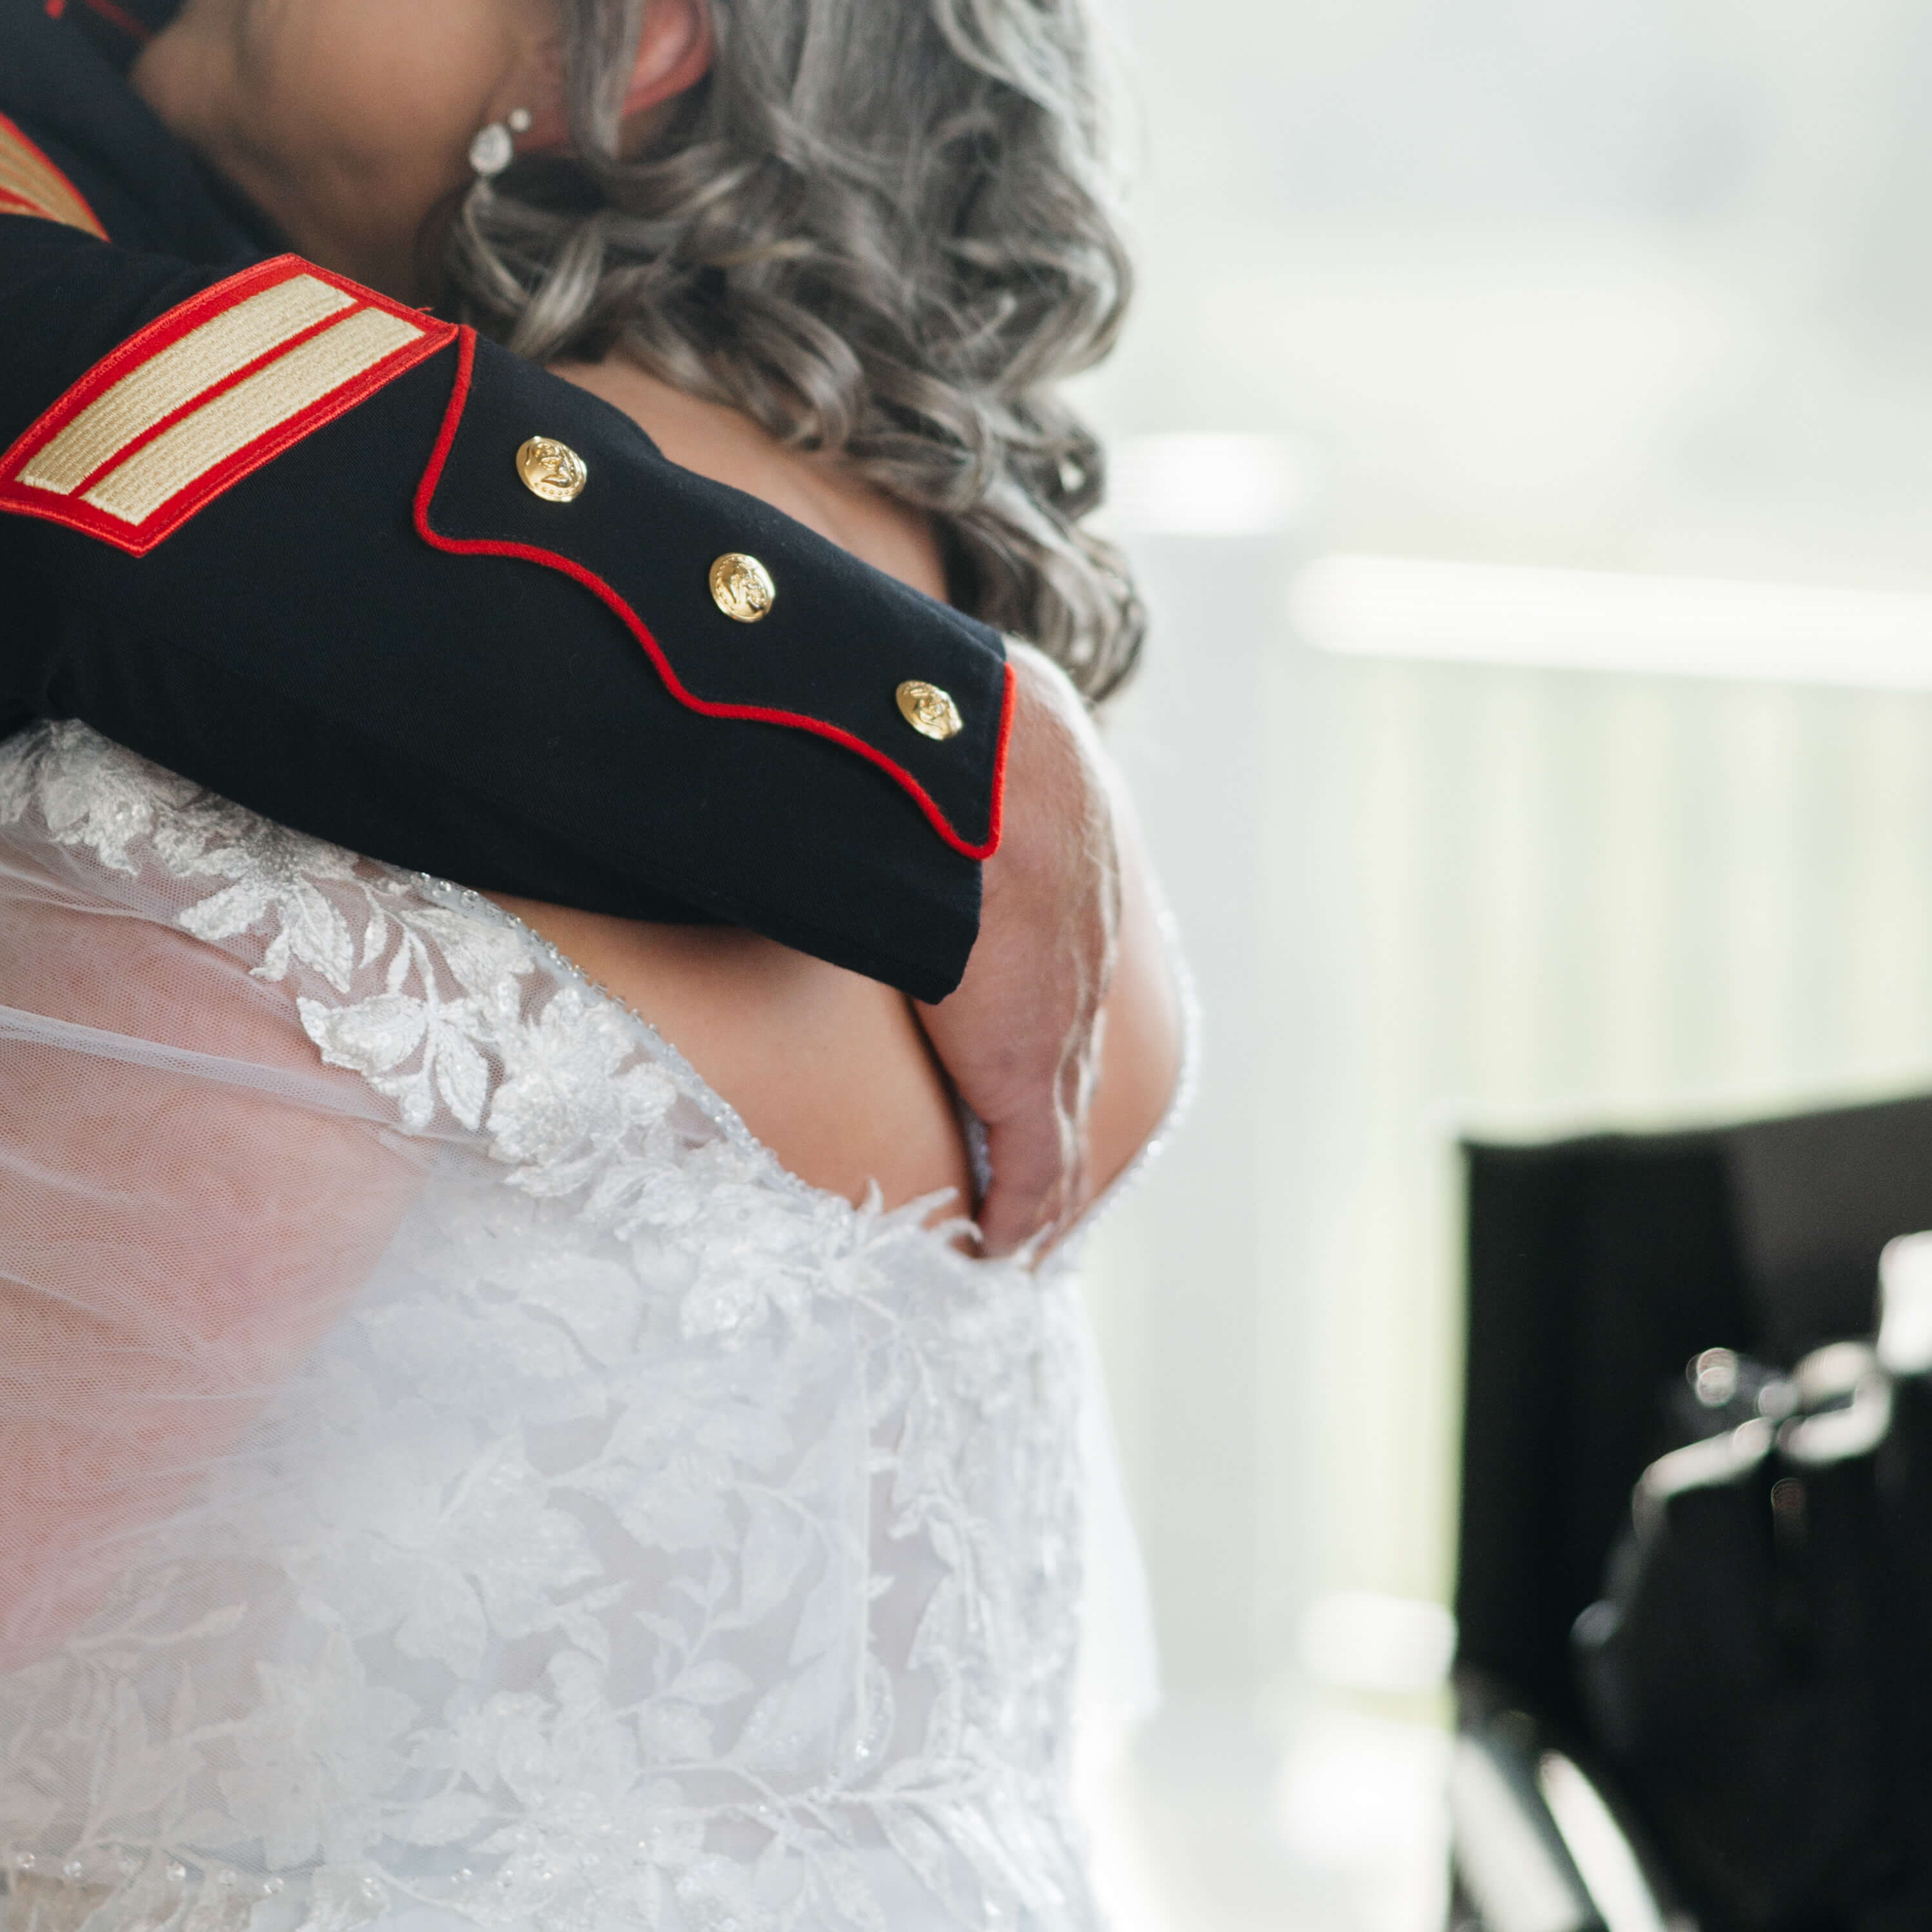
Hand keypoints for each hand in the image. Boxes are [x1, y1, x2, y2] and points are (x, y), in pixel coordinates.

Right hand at [913, 656, 1122, 1259]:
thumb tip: (851, 677)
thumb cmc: (935, 730)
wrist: (967, 764)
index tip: (1023, 1062)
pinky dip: (1018, 1219)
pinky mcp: (1028, 1074)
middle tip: (1031, 1171)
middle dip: (1052, 1116)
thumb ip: (912, 729)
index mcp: (1065, 881)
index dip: (1044, 1021)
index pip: (1065, 972)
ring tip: (1016, 1230)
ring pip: (1062, 1129)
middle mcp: (1079, 959)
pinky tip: (998, 1254)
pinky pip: (1035, 1175)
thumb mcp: (946, 726)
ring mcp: (1061, 1020)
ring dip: (1040, 1185)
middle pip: (1073, 1062)